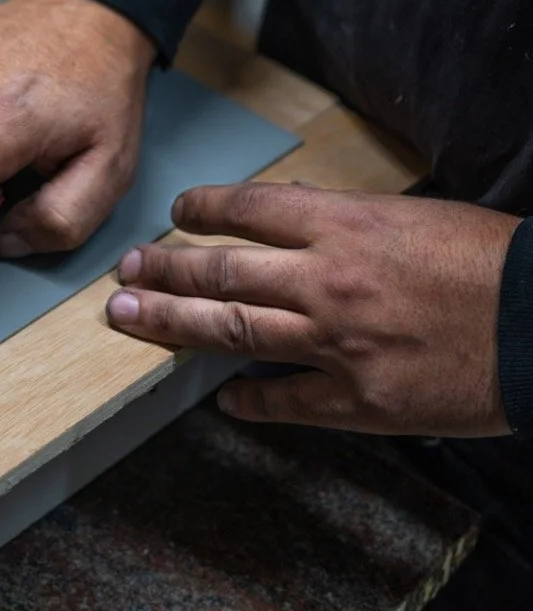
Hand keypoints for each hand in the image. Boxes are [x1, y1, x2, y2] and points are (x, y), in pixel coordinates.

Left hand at [107, 182, 518, 436]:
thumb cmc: (485, 259)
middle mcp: (327, 279)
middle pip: (221, 273)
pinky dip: (249, 400)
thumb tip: (287, 209)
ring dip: (171, 325)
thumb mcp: (410, 214)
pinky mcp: (360, 400)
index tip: (176, 212)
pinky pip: (286, 402)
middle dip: (162, 269)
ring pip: (232, 332)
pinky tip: (222, 400)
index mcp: (345, 224)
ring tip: (127, 320)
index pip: (248, 209)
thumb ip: (341, 214)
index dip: (201, 208)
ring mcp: (338, 344)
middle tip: (125, 271)